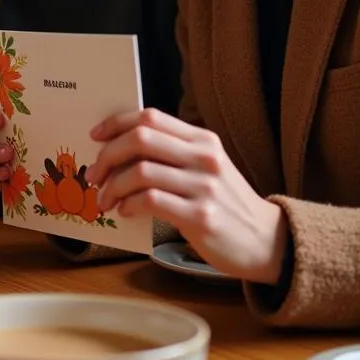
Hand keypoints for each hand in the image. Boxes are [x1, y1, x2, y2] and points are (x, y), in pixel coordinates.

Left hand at [87, 108, 287, 282]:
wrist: (266, 242)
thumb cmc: (224, 203)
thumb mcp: (205, 168)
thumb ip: (171, 153)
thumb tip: (117, 149)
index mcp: (202, 140)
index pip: (151, 117)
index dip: (116, 123)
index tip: (95, 136)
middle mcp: (204, 158)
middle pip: (140, 138)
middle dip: (107, 156)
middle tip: (93, 175)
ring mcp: (204, 187)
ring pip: (140, 171)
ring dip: (112, 187)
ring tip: (105, 200)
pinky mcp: (201, 216)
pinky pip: (151, 201)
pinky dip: (129, 204)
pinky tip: (126, 211)